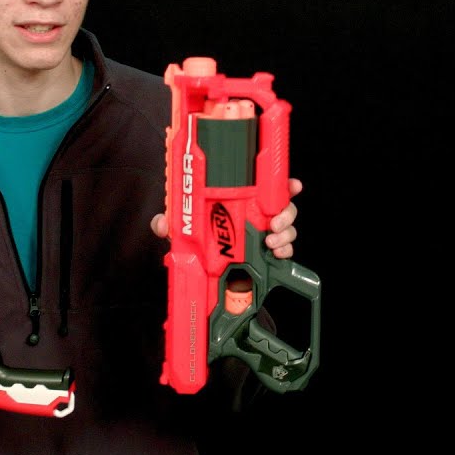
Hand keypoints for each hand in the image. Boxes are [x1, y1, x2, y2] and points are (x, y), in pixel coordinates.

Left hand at [151, 177, 301, 259]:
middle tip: (274, 223)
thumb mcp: (183, 227)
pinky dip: (286, 251)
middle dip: (286, 213)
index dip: (283, 184)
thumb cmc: (197, 238)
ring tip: (271, 242)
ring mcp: (264, 233)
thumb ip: (171, 222)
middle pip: (282, 206)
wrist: (203, 270)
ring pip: (287, 228)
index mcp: (241, 201)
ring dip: (285, 234)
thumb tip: (161, 223)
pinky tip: (278, 254)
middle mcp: (256, 214)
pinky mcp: (268, 253)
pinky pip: (285, 249)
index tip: (293, 185)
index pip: (266, 186)